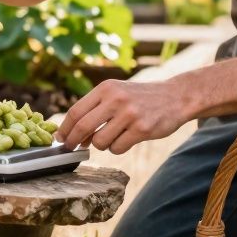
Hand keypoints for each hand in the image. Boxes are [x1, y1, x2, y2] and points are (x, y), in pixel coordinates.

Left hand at [53, 79, 198, 154]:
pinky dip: (118, 148)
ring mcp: (129, 114)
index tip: (60, 138)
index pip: (76, 110)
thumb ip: (95, 108)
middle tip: (72, 148)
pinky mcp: (142, 129)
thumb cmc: (140, 98)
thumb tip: (72, 133)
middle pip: (83, 127)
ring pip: (100, 142)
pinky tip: (127, 138)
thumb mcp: (116, 92)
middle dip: (74, 141)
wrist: (175, 96)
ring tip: (114, 137)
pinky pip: (117, 148)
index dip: (65, 128)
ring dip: (102, 145)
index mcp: (106, 88)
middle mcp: (116, 99)